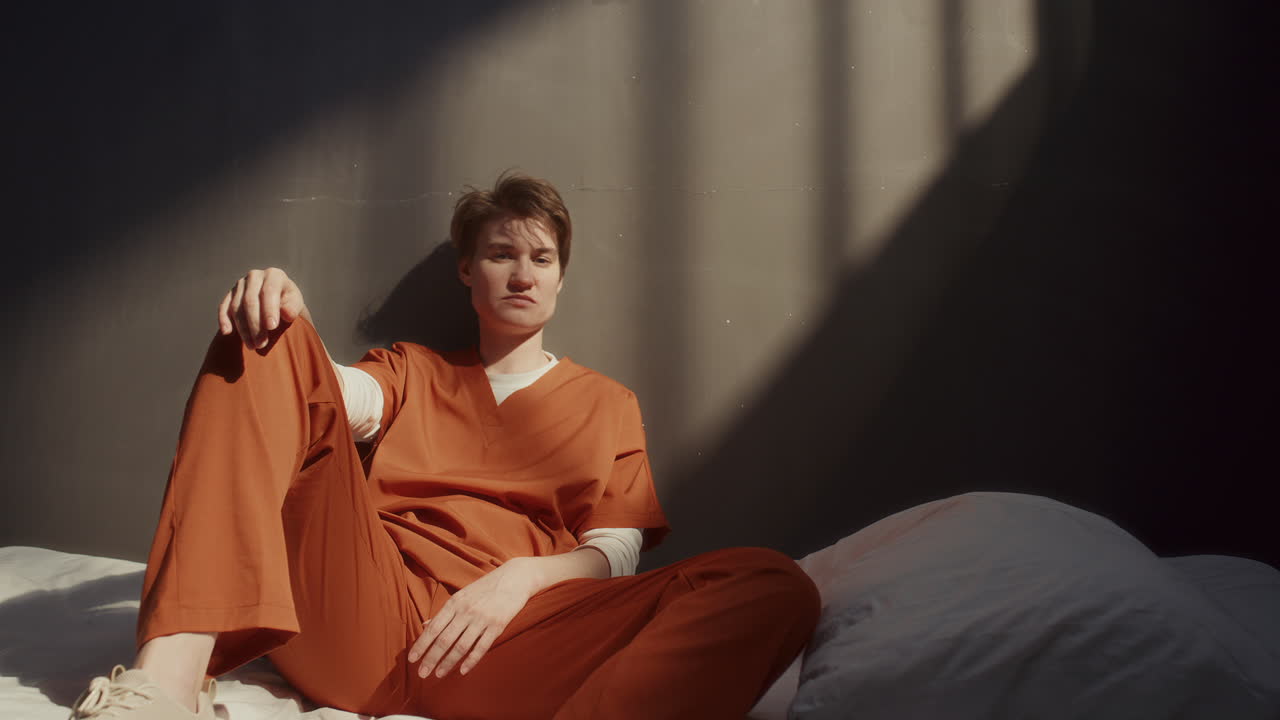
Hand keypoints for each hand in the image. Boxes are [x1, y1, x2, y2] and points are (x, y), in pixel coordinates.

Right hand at [217, 267, 306, 348]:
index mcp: (274, 275)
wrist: (278, 302)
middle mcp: (255, 276)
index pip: (269, 291)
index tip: (272, 327)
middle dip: (255, 324)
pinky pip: (224, 307)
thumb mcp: (295, 305)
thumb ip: (292, 308)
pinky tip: (227, 332)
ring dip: (243, 328)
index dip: (269, 309)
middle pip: (250, 300)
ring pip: (237, 307)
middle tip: (261, 343)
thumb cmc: (288, 304)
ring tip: (252, 346)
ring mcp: (240, 285)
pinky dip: (224, 320)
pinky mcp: (230, 294)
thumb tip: (287, 314)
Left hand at [408, 556, 540, 678]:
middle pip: (444, 640)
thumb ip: (445, 612)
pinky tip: (463, 671)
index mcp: (455, 602)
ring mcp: (482, 619)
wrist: (515, 577)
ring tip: (438, 674)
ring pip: (461, 646)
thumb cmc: (486, 587)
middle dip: (431, 658)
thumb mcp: (462, 595)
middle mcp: (466, 611)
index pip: (433, 628)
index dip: (421, 645)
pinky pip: (481, 647)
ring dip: (448, 663)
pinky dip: (471, 661)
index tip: (412, 659)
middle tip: (421, 674)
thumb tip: (424, 625)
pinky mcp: (498, 626)